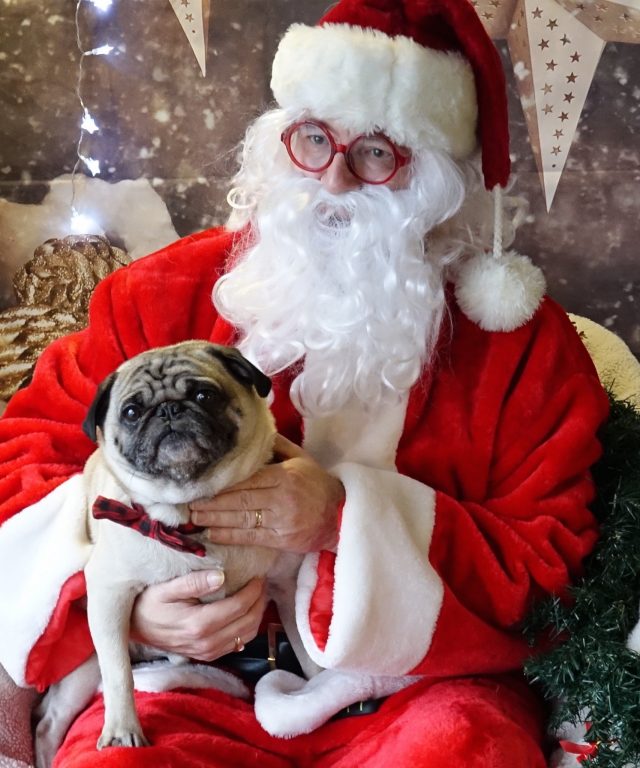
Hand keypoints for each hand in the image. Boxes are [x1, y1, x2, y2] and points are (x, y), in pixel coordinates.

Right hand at [129, 570, 266, 660]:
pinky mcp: (207, 656)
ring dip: (257, 615)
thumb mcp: (166, 587)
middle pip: (248, 622)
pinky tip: (247, 612)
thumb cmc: (148, 603)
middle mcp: (207, 642)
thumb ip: (194, 582)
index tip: (258, 574)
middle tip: (262, 582)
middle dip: (260, 600)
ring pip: (247, 635)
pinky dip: (247, 628)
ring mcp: (207, 652)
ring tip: (258, 594)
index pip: (240, 606)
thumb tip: (222, 576)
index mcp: (200, 624)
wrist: (133, 627)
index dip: (254, 589)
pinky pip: (237, 644)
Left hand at [190, 434, 344, 553]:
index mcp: (285, 476)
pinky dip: (229, 536)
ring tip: (195, 518)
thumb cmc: (318, 484)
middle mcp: (282, 499)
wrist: (342, 514)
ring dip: (215, 520)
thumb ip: (277, 446)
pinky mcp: (282, 540)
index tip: (203, 485)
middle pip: (240, 500)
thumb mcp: (301, 458)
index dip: (223, 485)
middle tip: (189, 503)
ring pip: (242, 520)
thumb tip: (253, 432)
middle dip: (212, 503)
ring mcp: (282, 521)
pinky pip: (251, 537)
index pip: (248, 480)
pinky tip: (212, 534)